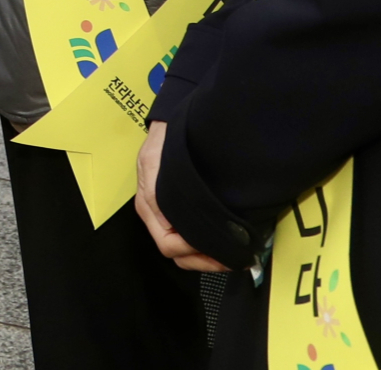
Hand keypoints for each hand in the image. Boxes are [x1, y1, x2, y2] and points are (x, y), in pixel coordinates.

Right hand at [134, 122, 230, 273]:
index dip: (197, 252)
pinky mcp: (169, 209)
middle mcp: (151, 212)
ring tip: (229, 253)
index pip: (170, 244)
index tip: (223, 251)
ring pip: (180, 250)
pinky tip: (218, 238)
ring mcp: (159, 212)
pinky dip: (201, 243)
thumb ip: (169, 189)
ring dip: (203, 255)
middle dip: (203, 259)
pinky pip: (182, 237)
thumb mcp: (165, 158)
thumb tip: (179, 223)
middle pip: (175, 252)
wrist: (171, 121)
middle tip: (232, 258)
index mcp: (149, 203)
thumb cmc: (170, 138)